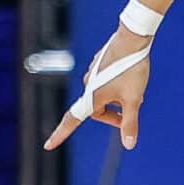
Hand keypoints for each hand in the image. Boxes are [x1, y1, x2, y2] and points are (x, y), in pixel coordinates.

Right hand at [44, 22, 151, 151]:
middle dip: (114, 114)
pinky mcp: (100, 63)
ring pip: (105, 95)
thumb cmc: (132, 69)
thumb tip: (129, 145)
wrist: (132, 38)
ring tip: (136, 93)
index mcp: (92, 96)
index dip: (59, 135)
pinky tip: (131, 77)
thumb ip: (130, 123)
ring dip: (118, 99)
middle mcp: (88, 85)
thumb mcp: (133, 99)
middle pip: (99, 109)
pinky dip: (118, 86)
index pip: (72, 121)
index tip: (47, 146)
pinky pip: (107, 81)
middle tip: (134, 110)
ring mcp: (93, 73)